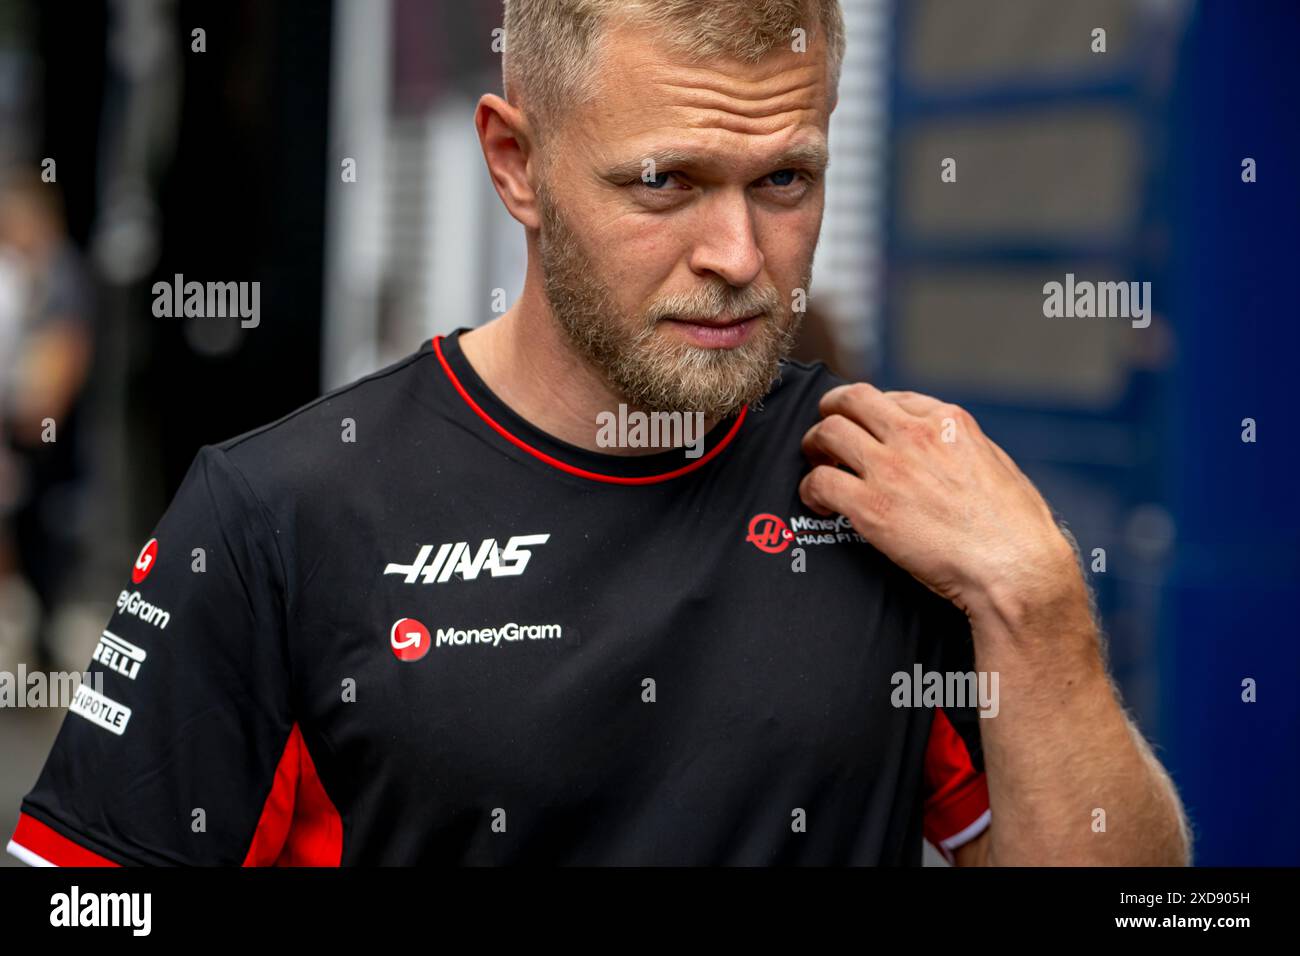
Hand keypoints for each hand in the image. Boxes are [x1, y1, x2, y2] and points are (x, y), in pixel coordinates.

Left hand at [799, 383, 1084, 630]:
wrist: (1017, 569)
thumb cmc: (1018, 529)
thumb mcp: (997, 465)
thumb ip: (963, 448)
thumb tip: (946, 451)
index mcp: (949, 422)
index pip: (893, 397)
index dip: (871, 413)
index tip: (865, 429)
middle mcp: (916, 435)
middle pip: (851, 399)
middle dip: (831, 411)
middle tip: (825, 435)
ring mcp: (891, 468)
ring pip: (827, 432)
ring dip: (814, 446)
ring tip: (817, 465)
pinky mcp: (871, 506)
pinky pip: (820, 482)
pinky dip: (810, 490)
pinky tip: (820, 504)